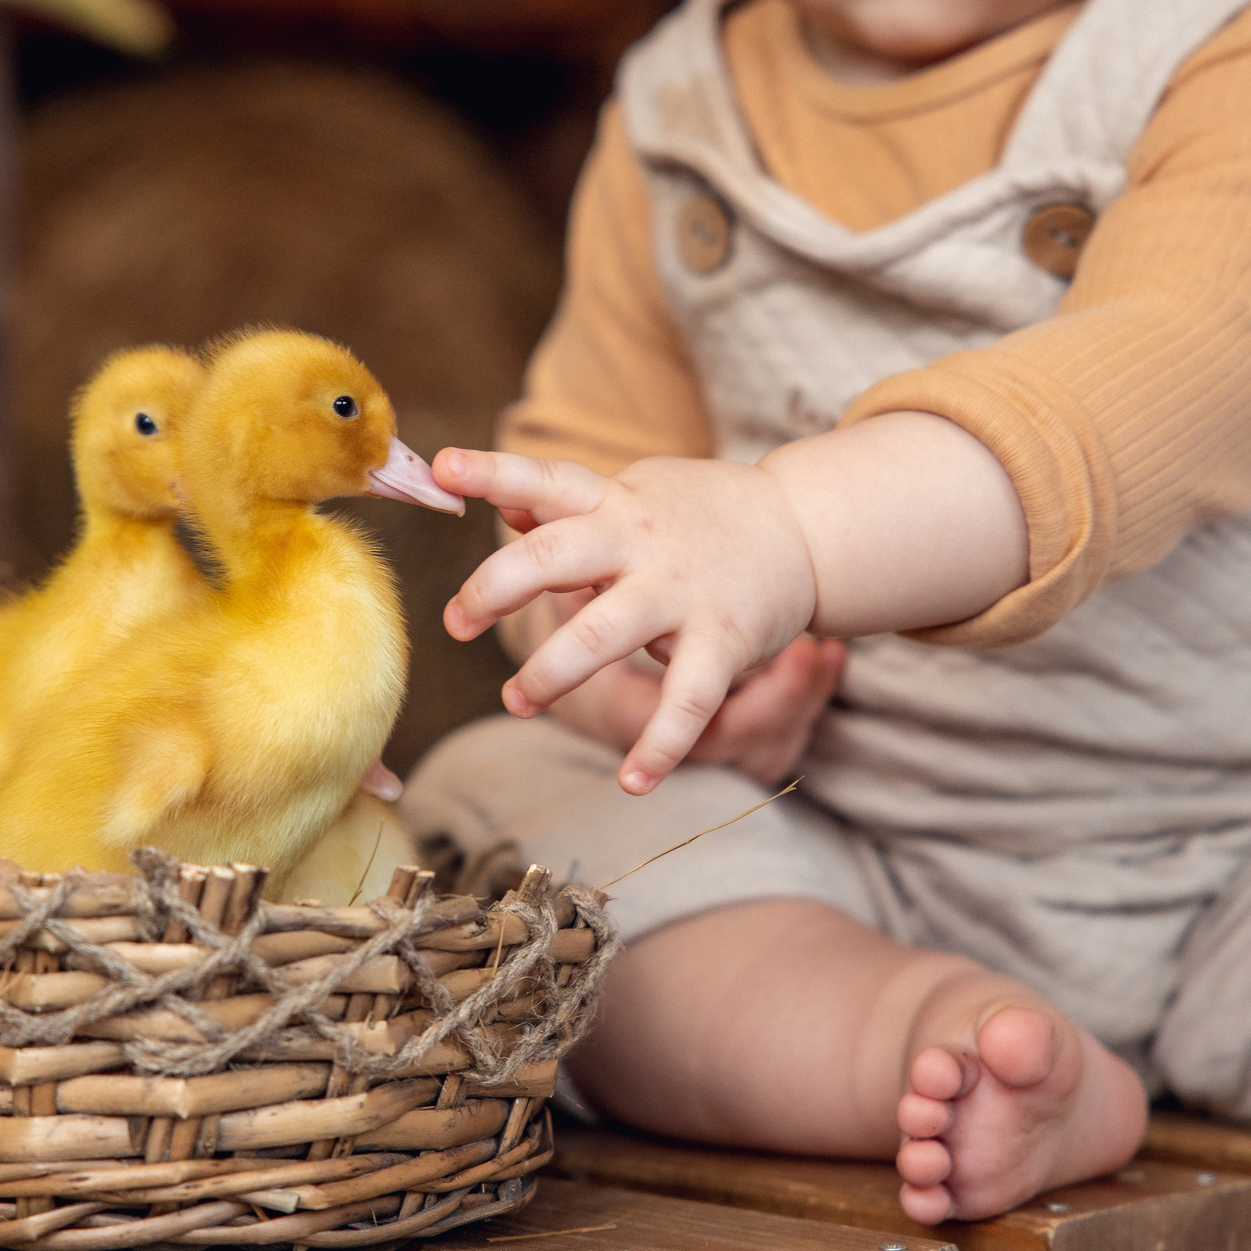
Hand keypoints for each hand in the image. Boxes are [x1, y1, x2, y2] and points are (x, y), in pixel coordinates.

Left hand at [437, 447, 816, 794]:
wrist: (807, 528)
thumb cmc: (699, 514)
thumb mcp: (633, 495)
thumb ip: (567, 505)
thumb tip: (500, 501)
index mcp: (613, 503)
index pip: (547, 479)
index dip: (493, 472)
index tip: (443, 468)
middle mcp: (641, 541)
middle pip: (555, 556)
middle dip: (496, 589)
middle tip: (454, 622)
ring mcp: (682, 592)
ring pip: (604, 634)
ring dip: (552, 673)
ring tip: (515, 700)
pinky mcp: (724, 640)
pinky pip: (688, 701)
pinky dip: (660, 747)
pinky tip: (632, 782)